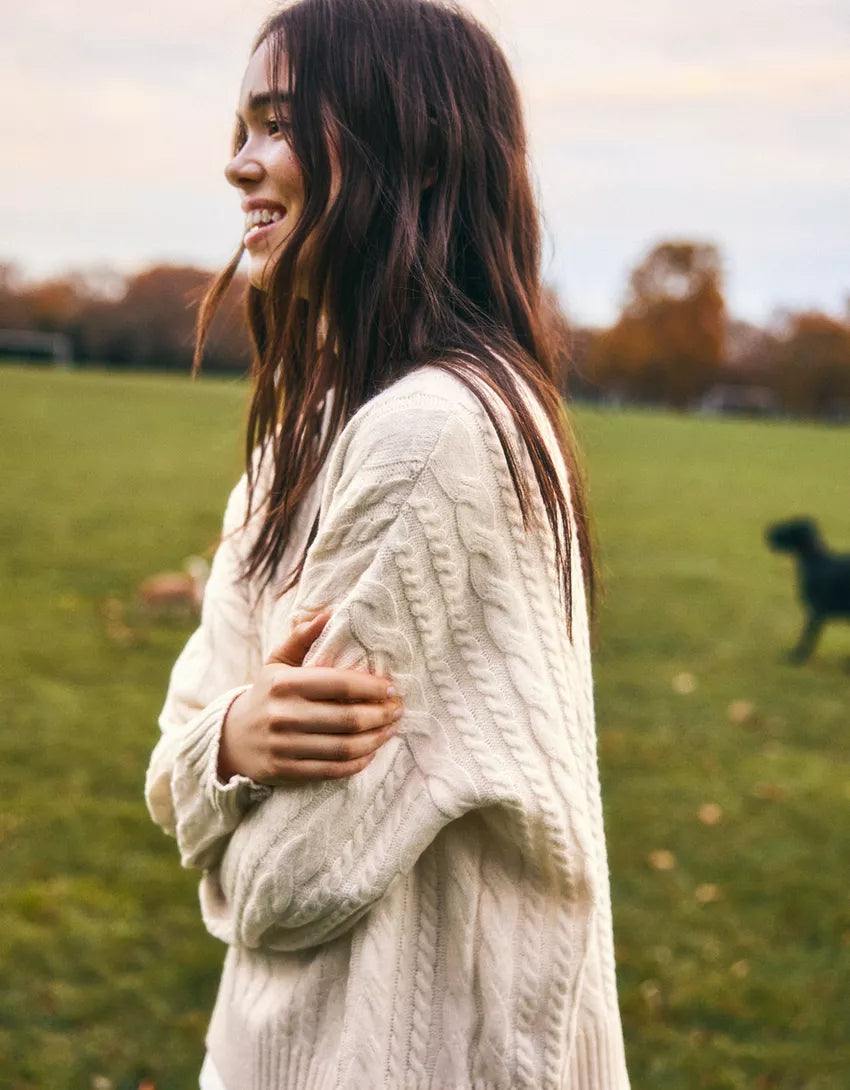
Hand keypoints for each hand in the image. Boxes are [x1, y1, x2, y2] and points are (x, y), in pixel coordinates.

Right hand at [217, 611, 402, 784]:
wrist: (232, 737)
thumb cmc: (266, 694)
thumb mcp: (277, 662)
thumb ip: (302, 638)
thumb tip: (328, 612)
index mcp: (284, 684)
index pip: (339, 684)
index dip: (371, 687)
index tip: (391, 688)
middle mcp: (283, 715)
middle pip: (346, 718)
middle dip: (380, 715)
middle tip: (397, 710)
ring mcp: (284, 745)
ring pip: (343, 746)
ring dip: (375, 739)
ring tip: (390, 729)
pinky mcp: (285, 770)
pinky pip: (332, 770)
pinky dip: (358, 762)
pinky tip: (371, 752)